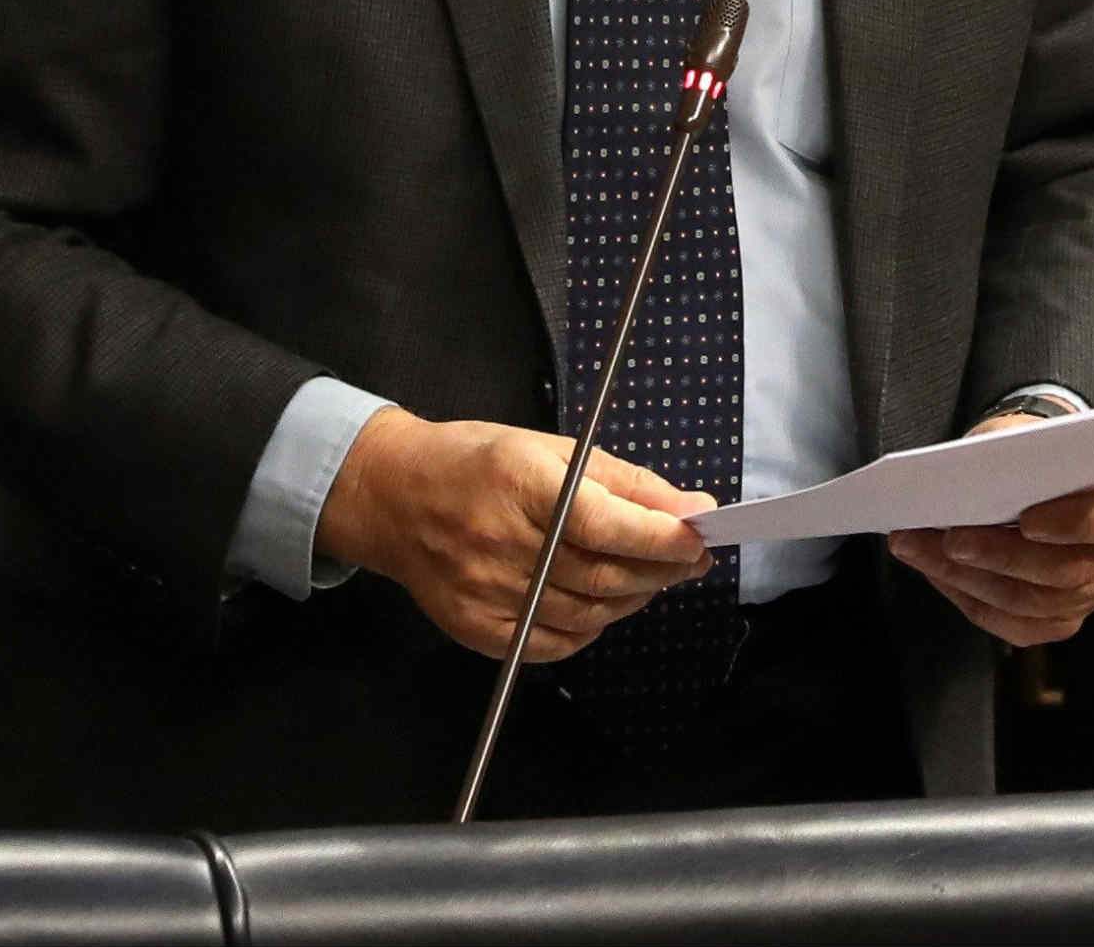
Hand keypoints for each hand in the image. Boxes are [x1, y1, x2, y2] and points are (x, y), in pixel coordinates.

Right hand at [316, 408, 714, 661]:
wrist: (393, 497)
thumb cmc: (480, 463)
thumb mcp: (554, 449)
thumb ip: (626, 483)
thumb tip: (691, 509)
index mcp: (522, 487)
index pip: (606, 525)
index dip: (661, 537)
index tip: (700, 538)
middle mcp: (500, 544)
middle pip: (602, 575)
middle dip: (661, 571)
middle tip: (690, 560)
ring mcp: (484, 592)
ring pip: (585, 615)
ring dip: (632, 600)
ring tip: (649, 577)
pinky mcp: (474, 628)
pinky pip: (552, 644)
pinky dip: (589, 629)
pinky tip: (601, 603)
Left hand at [886, 412, 1093, 646]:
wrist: (1037, 468)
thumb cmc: (1031, 449)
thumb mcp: (1021, 435)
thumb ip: (1007, 456)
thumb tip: (959, 481)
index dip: (1072, 523)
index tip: (1026, 519)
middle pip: (1064, 572)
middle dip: (1001, 557)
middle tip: (950, 539)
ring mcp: (1089, 592)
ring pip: (1032, 605)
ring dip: (970, 580)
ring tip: (920, 551)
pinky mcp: (1059, 618)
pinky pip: (1016, 626)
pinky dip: (970, 600)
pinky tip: (936, 572)